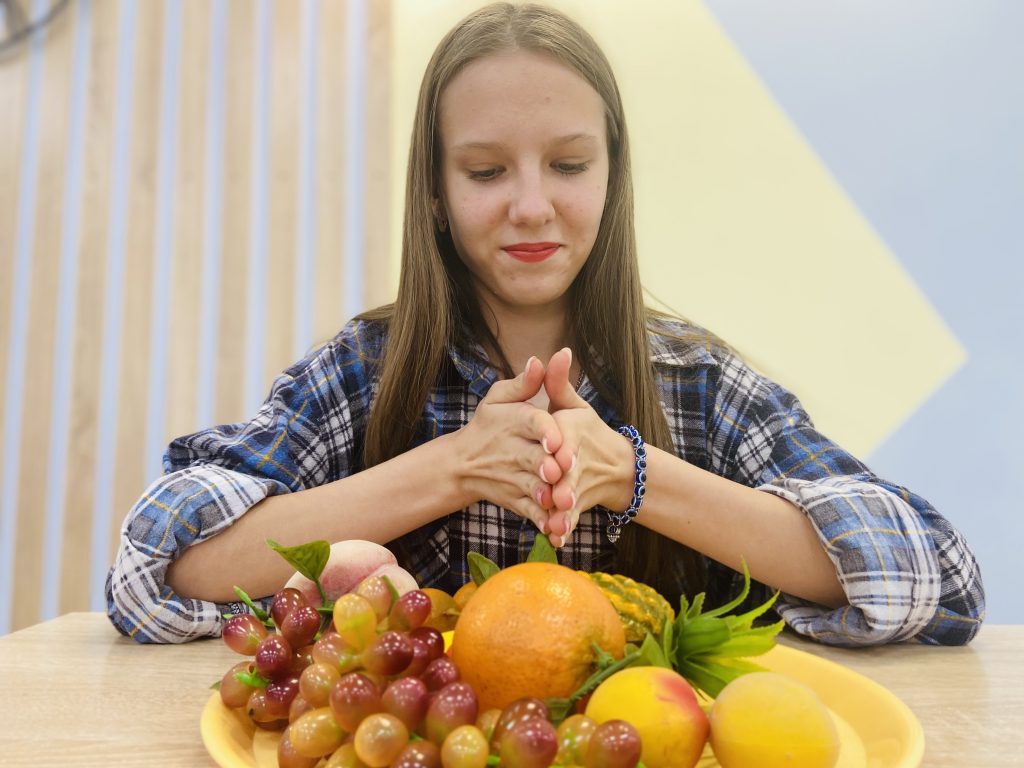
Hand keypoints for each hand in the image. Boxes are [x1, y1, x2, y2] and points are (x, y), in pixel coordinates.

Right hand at [454, 357, 566, 533]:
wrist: (462, 465)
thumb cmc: (488, 426)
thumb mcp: (498, 399)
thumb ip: (524, 382)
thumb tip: (542, 359)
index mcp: (515, 421)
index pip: (531, 421)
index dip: (544, 429)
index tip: (556, 437)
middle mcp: (513, 450)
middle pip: (532, 457)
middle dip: (545, 464)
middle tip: (560, 469)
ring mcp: (513, 478)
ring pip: (531, 487)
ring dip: (544, 494)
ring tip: (557, 499)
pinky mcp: (515, 500)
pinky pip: (529, 511)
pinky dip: (541, 520)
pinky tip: (555, 527)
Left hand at [542, 348, 634, 546]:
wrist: (616, 468)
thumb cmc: (584, 432)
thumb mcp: (573, 406)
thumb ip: (558, 382)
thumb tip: (558, 351)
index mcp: (575, 433)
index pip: (570, 438)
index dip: (565, 447)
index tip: (562, 456)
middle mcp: (579, 460)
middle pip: (572, 472)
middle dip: (567, 484)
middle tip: (560, 496)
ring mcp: (580, 485)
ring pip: (573, 499)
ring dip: (565, 512)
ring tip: (556, 522)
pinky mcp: (578, 506)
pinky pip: (571, 519)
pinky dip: (564, 530)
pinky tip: (555, 540)